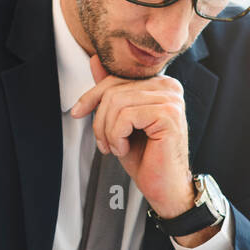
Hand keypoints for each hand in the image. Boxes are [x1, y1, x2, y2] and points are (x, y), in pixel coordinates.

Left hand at [70, 55, 196, 220]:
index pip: (117, 79)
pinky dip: (117, 136)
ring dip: (108, 131)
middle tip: (104, 144)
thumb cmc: (147, 159)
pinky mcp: (169, 115)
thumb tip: (95, 61)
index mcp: (160, 85)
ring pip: (117, 103)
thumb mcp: (121, 122)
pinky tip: (124, 149)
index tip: (78, 112)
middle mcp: (169, 87)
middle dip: (100, 120)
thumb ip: (112, 91)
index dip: (92, 96)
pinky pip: (126, 116)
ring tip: (116, 148)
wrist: (165, 188)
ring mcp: (171, 100)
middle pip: (114, 90)